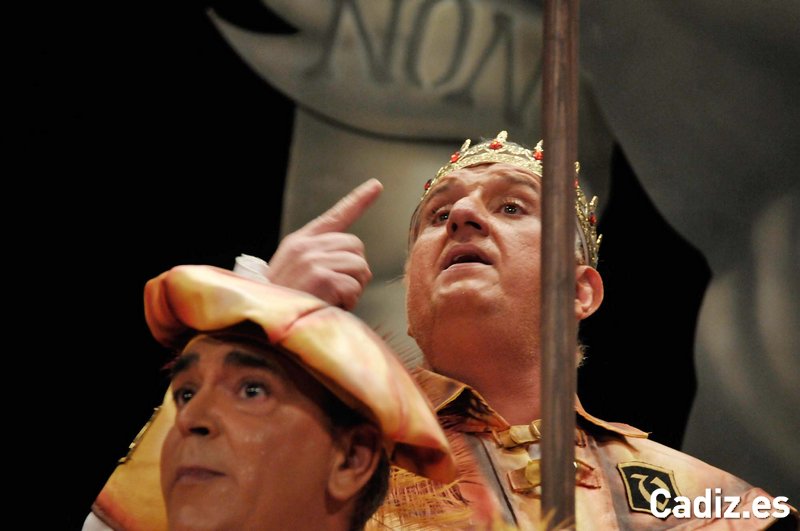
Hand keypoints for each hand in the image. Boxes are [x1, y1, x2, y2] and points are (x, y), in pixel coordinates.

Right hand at [266, 179, 382, 309]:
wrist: (260, 322)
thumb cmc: (281, 303)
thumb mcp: (292, 271)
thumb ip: (318, 257)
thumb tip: (352, 259)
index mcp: (300, 241)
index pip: (336, 216)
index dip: (359, 200)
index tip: (376, 185)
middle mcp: (307, 246)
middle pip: (356, 247)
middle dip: (353, 271)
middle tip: (334, 290)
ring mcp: (313, 260)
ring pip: (360, 267)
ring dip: (353, 288)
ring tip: (329, 300)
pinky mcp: (322, 278)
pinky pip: (354, 287)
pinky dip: (348, 302)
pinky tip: (329, 306)